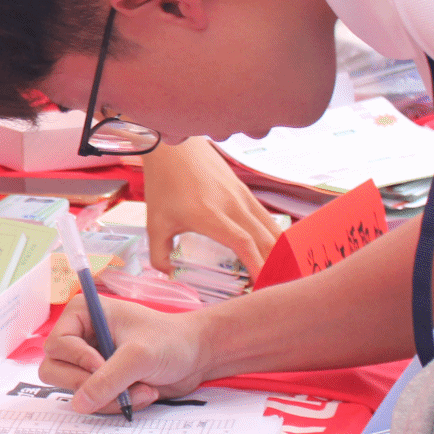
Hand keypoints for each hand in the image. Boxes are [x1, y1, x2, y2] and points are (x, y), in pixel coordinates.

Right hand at [39, 295, 211, 414]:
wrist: (197, 356)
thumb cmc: (171, 341)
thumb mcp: (138, 357)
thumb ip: (107, 379)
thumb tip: (79, 404)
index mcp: (81, 314)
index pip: (56, 345)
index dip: (78, 360)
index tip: (103, 366)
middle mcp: (79, 337)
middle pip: (56, 370)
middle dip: (92, 385)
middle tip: (121, 386)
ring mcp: (88, 361)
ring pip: (75, 391)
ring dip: (109, 398)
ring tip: (141, 389)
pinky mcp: (101, 380)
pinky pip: (93, 402)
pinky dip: (117, 404)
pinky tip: (142, 393)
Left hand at [141, 137, 284, 276]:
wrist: (174, 145)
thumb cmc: (163, 182)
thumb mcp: (154, 222)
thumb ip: (159, 254)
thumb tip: (171, 275)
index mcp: (209, 214)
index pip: (243, 243)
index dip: (257, 265)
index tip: (262, 285)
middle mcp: (232, 204)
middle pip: (264, 239)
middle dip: (274, 266)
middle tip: (274, 288)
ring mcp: (242, 195)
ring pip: (270, 228)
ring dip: (278, 252)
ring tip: (279, 274)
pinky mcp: (245, 190)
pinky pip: (265, 217)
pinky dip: (273, 237)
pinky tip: (272, 251)